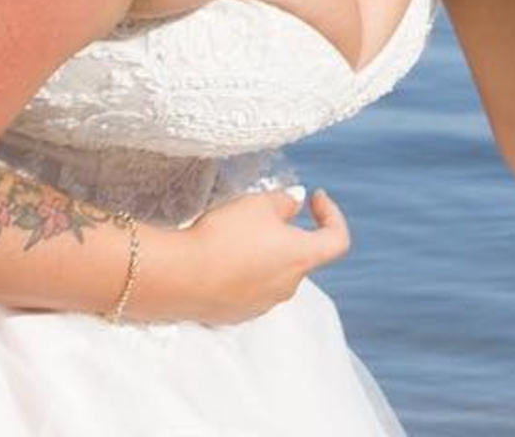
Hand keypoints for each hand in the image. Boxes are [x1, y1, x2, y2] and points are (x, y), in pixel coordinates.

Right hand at [141, 187, 351, 324]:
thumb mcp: (260, 203)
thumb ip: (285, 202)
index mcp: (301, 258)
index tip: (314, 198)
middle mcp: (287, 287)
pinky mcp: (236, 315)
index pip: (337, 240)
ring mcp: (261, 305)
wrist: (177, 276)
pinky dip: (246, 272)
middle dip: (289, 233)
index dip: (332, 215)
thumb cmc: (224, 235)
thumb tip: (295, 205)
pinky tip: (222, 258)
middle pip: (302, 256)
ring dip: (267, 254)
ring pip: (275, 273)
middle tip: (264, 214)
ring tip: (238, 235)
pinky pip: (251, 289)